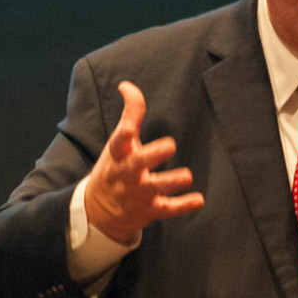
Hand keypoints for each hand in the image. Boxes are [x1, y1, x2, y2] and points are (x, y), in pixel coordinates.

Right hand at [84, 81, 204, 244]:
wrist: (98, 212)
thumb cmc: (115, 168)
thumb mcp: (118, 143)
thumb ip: (129, 114)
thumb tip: (127, 86)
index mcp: (118, 155)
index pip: (118, 142)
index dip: (124, 135)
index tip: (130, 128)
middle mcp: (127, 174)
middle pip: (139, 164)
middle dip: (152, 156)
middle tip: (170, 146)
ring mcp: (139, 194)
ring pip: (156, 187)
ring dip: (171, 182)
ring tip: (187, 176)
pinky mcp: (150, 209)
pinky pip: (168, 209)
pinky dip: (183, 206)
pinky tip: (199, 200)